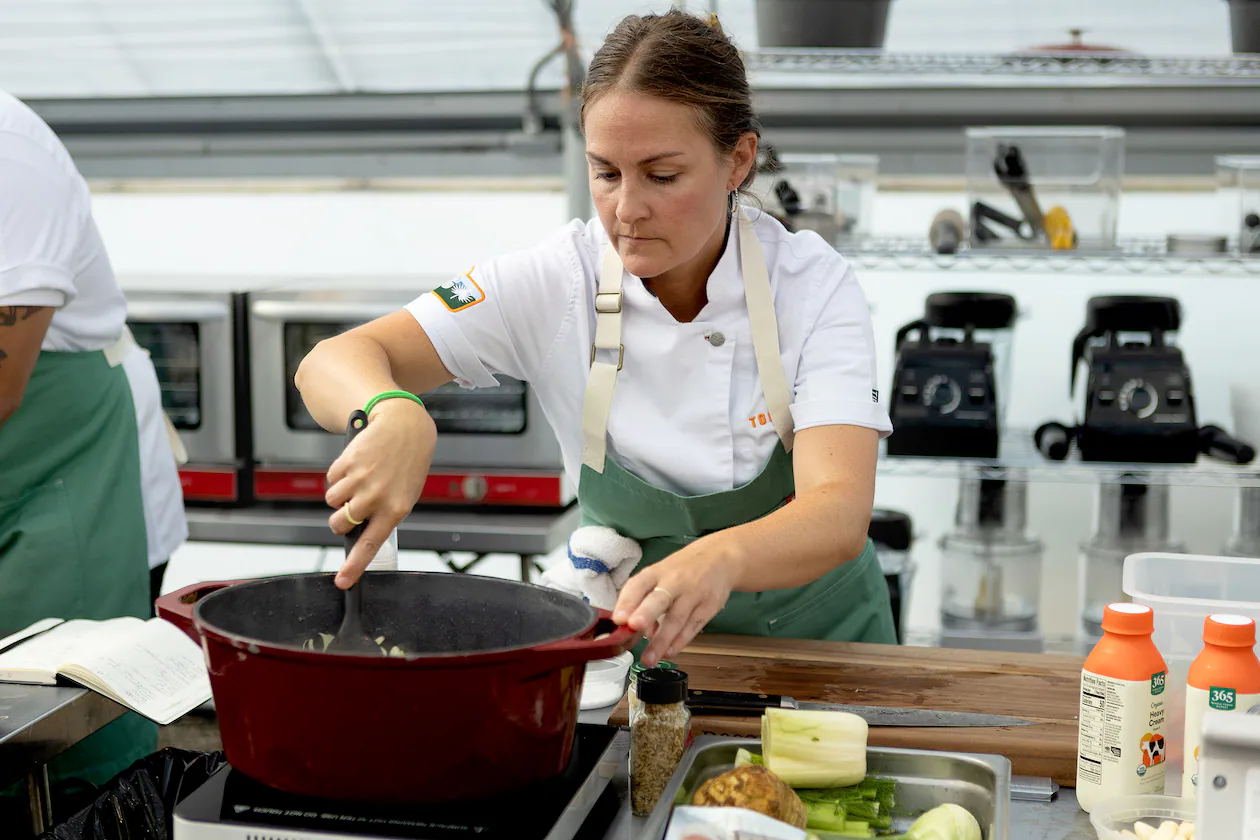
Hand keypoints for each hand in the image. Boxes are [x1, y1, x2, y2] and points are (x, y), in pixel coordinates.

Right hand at [325, 399, 435, 587]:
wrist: (405, 427)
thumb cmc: (406, 463)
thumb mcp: (403, 494)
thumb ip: (383, 514)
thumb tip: (359, 531)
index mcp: (395, 510)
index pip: (370, 545)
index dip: (354, 566)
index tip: (342, 582)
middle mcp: (376, 497)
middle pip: (339, 523)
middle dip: (339, 519)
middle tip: (352, 506)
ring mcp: (360, 480)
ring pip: (332, 501)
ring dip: (340, 493)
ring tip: (360, 479)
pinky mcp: (347, 463)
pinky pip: (331, 479)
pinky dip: (339, 474)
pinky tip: (357, 464)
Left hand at [612, 535, 742, 666]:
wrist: (721, 557)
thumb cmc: (683, 569)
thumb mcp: (660, 575)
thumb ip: (645, 601)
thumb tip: (635, 632)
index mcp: (657, 572)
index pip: (639, 584)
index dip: (627, 601)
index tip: (618, 619)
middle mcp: (674, 582)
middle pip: (660, 599)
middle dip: (646, 613)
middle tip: (634, 627)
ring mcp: (693, 595)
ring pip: (676, 619)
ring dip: (661, 641)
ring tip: (648, 659)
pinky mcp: (709, 607)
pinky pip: (693, 627)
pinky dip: (680, 642)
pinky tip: (669, 652)